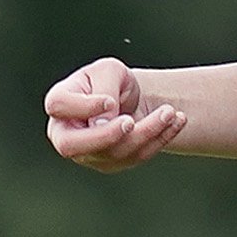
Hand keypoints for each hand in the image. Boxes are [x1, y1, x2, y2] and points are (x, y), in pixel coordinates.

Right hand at [44, 57, 187, 171]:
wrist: (128, 98)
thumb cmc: (113, 80)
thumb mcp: (110, 72)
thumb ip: (104, 89)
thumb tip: (101, 124)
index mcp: (59, 103)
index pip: (59, 106)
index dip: (84, 107)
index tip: (111, 100)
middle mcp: (65, 133)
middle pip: (72, 146)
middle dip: (106, 136)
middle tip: (132, 121)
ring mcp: (86, 153)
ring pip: (112, 152)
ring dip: (146, 133)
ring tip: (170, 112)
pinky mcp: (110, 164)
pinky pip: (135, 157)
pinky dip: (159, 139)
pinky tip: (177, 121)